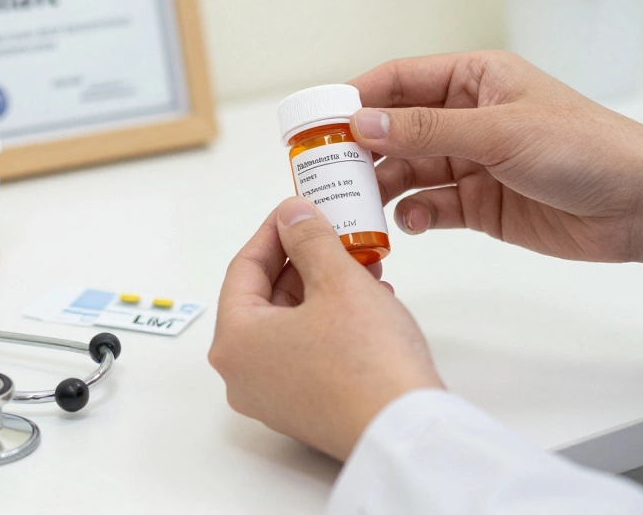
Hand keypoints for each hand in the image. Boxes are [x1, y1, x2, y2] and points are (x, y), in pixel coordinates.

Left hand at [209, 197, 442, 459]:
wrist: (406, 432)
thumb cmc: (368, 362)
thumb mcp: (338, 281)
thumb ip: (310, 239)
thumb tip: (293, 215)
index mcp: (236, 341)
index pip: (244, 268)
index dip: (275, 231)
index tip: (298, 209)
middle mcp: (243, 374)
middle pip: (265, 298)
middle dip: (304, 261)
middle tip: (334, 234)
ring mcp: (271, 397)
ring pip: (289, 324)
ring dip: (322, 290)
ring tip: (361, 266)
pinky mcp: (302, 409)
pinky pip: (305, 352)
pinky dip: (329, 322)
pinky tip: (367, 304)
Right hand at [348, 52, 642, 271]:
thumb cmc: (584, 149)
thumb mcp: (501, 132)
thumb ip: (427, 130)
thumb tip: (360, 123)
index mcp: (475, 78)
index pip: (399, 80)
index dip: (356, 97)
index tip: (317, 122)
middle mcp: (468, 116)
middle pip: (395, 129)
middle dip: (362, 149)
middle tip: (326, 175)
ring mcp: (473, 161)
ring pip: (408, 170)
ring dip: (383, 187)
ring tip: (359, 208)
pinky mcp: (481, 204)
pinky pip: (431, 206)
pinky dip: (414, 215)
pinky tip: (406, 226)